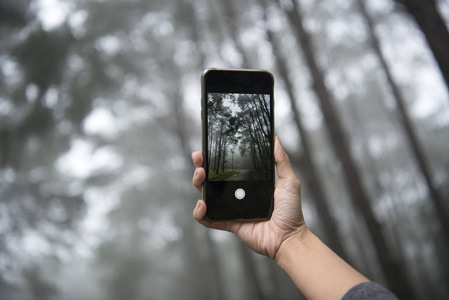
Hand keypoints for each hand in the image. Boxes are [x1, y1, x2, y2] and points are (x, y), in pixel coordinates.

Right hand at [191, 136, 306, 259]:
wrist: (289, 238)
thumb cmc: (291, 212)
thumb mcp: (289, 182)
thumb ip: (282, 161)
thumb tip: (276, 139)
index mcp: (248, 183)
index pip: (227, 168)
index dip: (215, 158)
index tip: (208, 148)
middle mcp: (237, 194)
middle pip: (212, 179)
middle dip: (201, 167)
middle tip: (199, 158)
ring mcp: (231, 209)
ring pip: (206, 195)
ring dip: (198, 184)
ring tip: (200, 176)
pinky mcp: (228, 224)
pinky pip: (208, 219)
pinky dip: (200, 213)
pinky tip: (202, 204)